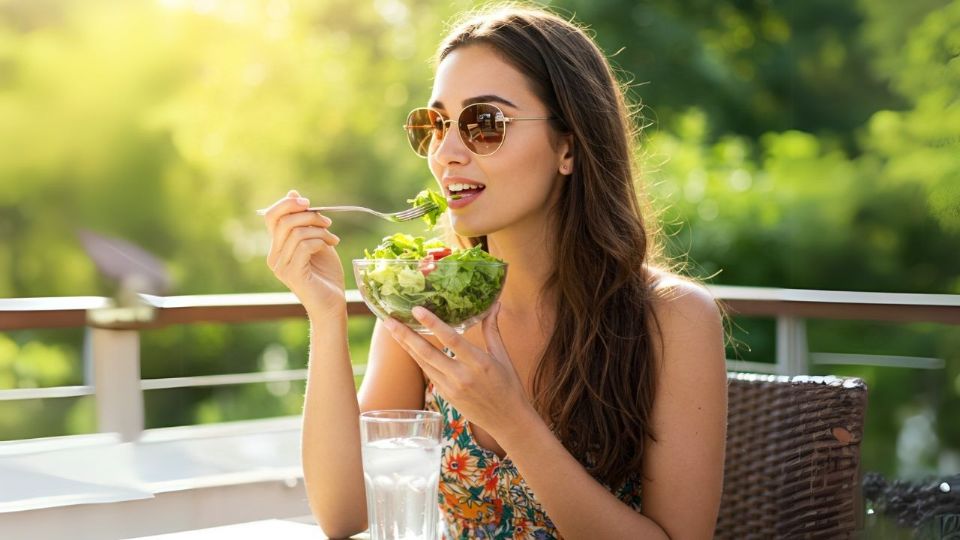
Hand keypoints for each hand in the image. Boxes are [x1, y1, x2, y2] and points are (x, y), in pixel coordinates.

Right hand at [263, 190, 344, 317]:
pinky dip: (320, 241)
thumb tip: (293, 193)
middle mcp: (274, 257)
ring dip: (319, 230)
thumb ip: (306, 221)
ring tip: (333, 239)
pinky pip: (304, 246)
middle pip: (283, 221)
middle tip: (328, 223)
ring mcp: (281, 267)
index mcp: (277, 247)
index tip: (308, 203)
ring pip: (296, 232)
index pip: (271, 217)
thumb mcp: (317, 240)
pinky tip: (330, 247)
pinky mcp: (292, 274)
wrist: (333, 304)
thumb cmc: (326, 274)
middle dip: (309, 216)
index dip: (287, 204)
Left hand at [383, 303, 534, 438]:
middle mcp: (462, 376)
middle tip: (388, 320)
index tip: (416, 310)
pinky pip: (428, 372)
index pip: (451, 340)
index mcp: (479, 363)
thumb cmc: (509, 386)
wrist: (507, 421)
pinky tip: (407, 345)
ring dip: (405, 345)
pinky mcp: (445, 395)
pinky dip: (417, 357)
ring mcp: (450, 388)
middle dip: (405, 335)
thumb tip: (495, 305)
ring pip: (422, 363)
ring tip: (391, 328)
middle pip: (427, 353)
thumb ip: (492, 330)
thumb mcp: (503, 357)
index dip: (432, 324)